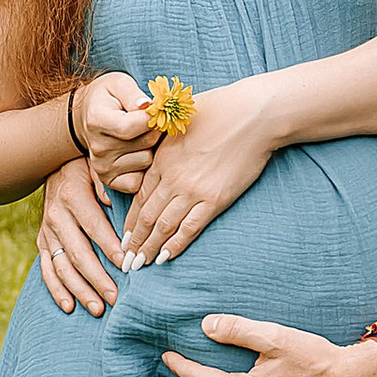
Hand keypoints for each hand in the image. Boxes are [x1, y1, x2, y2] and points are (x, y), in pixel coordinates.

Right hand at [35, 152, 121, 317]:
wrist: (52, 162)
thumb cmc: (86, 168)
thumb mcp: (98, 167)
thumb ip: (110, 184)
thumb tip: (120, 200)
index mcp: (73, 197)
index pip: (94, 227)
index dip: (110, 248)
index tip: (128, 265)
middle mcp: (56, 216)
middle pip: (78, 253)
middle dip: (98, 278)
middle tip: (116, 298)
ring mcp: (47, 232)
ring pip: (62, 266)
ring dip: (79, 290)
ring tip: (98, 309)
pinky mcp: (42, 242)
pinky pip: (46, 269)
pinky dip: (56, 290)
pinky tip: (69, 307)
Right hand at [75, 71, 158, 189]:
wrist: (86, 118)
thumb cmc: (107, 98)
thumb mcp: (118, 83)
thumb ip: (133, 93)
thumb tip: (147, 105)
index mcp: (97, 121)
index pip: (132, 126)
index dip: (152, 118)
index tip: (157, 109)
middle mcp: (98, 147)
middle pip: (145, 143)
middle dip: (155, 130)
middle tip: (150, 121)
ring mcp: (102, 166)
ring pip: (147, 161)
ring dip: (151, 148)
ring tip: (141, 136)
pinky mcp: (108, 180)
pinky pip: (138, 181)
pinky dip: (143, 169)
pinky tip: (138, 153)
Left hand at [114, 79, 277, 269]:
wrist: (252, 115)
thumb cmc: (219, 111)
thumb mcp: (180, 124)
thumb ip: (165, 145)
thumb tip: (156, 154)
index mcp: (161, 159)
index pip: (139, 197)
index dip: (130, 220)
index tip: (124, 236)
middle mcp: (172, 178)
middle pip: (146, 216)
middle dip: (134, 241)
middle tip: (125, 260)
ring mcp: (193, 190)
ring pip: (163, 227)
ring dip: (149, 248)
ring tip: (140, 265)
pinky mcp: (215, 199)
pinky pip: (190, 228)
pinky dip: (176, 245)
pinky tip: (166, 257)